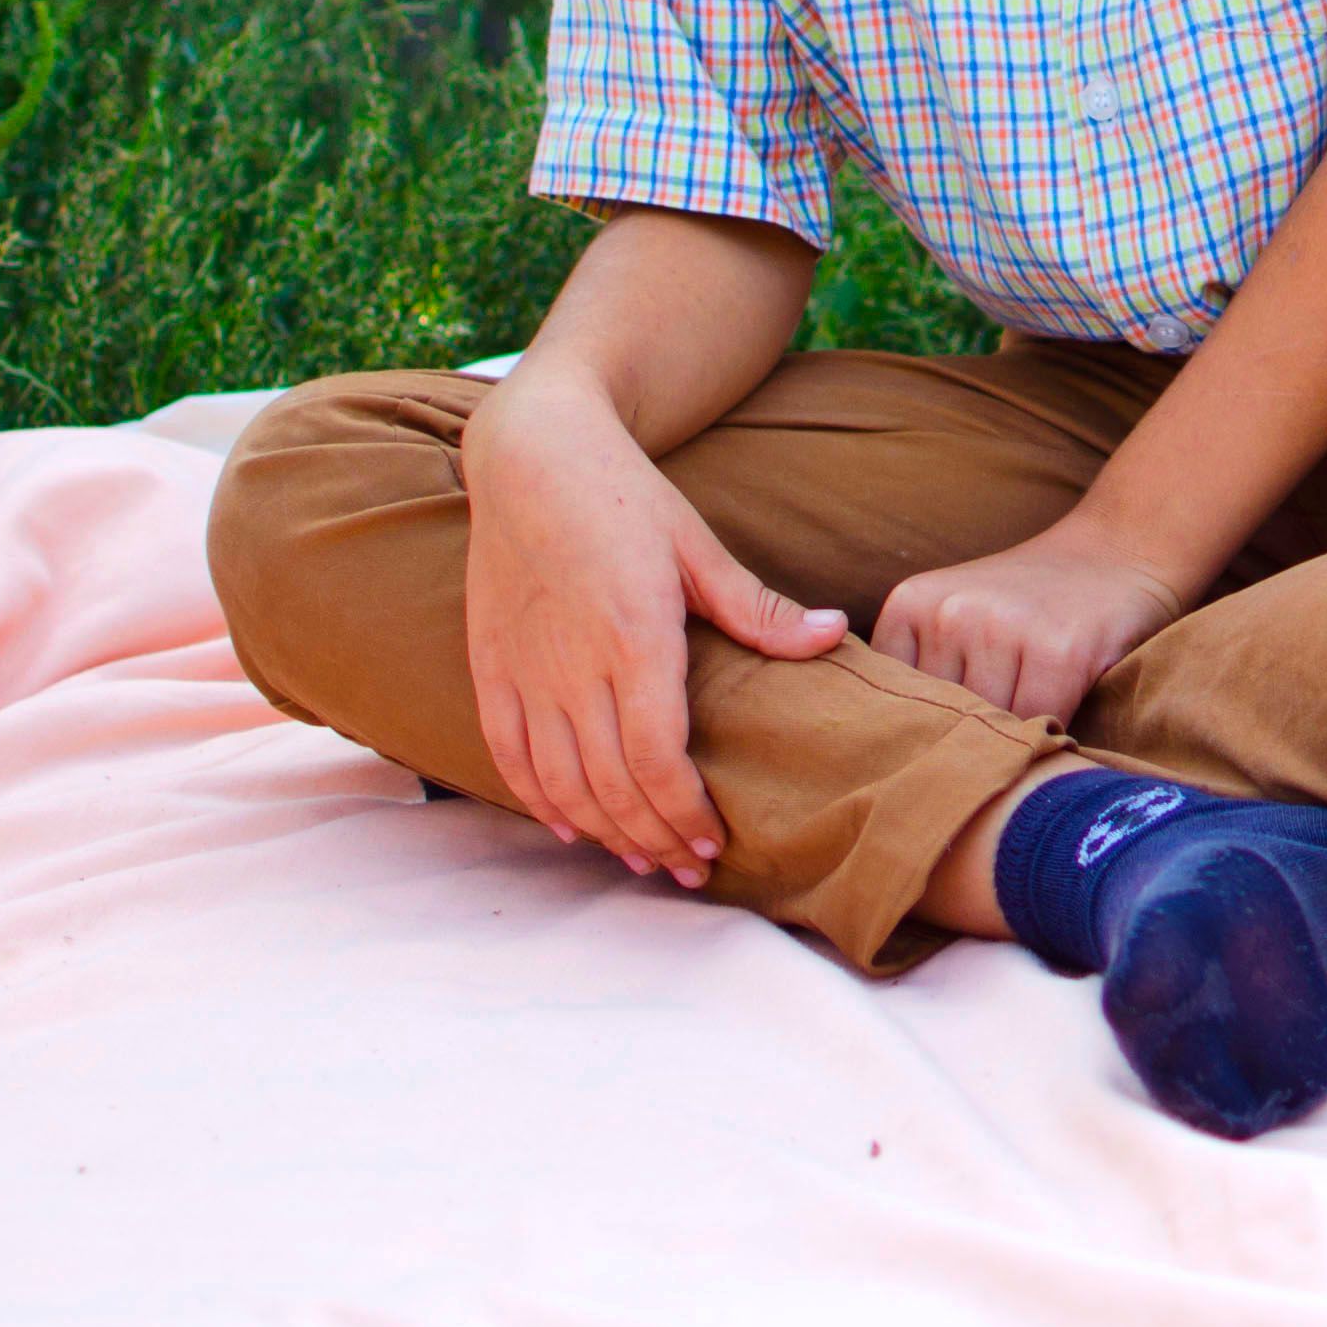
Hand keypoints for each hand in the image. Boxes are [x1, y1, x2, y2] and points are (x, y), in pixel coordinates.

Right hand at [462, 372, 849, 887]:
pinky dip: (536, 800)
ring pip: (559, 782)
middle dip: (653, 840)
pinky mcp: (491, 667)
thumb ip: (758, 607)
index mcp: (635, 641)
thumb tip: (835, 633)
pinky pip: (508, 754)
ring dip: (601, 832)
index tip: (713, 844)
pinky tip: (568, 825)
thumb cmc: (625, 496)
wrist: (532, 454)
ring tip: (640, 859)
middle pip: (611, 786)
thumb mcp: (699, 547)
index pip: (658, 761)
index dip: (684, 814)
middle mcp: (573, 668)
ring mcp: (525, 671)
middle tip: (688, 872)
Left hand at [874, 514, 1193, 724]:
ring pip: (986, 733)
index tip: (941, 739)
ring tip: (1026, 729)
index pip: (890, 706)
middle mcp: (951, 612)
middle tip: (988, 744)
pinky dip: (1048, 740)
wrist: (1120, 548)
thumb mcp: (961, 614)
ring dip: (1008, 745)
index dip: (918, 731)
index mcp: (911, 603)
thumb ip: (926, 673)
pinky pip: (1038, 729)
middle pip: (938, 723)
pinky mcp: (1061, 652)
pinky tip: (1059, 722)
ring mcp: (1004, 630)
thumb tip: (887, 765)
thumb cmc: (1033, 600)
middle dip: (962, 743)